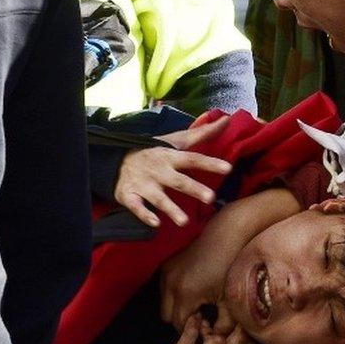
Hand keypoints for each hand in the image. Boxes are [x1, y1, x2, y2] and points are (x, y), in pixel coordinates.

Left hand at [113, 315, 254, 343]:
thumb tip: (230, 338)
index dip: (246, 331)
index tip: (236, 323)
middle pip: (239, 340)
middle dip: (234, 323)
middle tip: (223, 317)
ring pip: (218, 339)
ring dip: (211, 326)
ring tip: (204, 326)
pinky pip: (191, 333)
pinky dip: (193, 322)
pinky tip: (193, 319)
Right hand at [114, 117, 231, 226]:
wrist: (117, 159)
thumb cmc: (154, 150)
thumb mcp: (176, 141)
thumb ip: (202, 133)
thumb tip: (226, 119)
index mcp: (170, 156)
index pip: (193, 159)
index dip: (210, 163)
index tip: (228, 168)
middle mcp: (158, 170)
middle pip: (178, 181)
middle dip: (194, 189)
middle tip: (211, 198)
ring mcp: (143, 184)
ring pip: (158, 198)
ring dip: (171, 209)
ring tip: (185, 222)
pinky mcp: (129, 195)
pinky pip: (136, 207)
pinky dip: (145, 215)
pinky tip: (156, 224)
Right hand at [160, 188, 302, 333]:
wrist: (225, 235)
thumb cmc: (230, 267)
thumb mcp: (230, 300)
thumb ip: (224, 325)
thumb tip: (216, 340)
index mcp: (185, 294)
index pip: (180, 326)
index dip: (193, 331)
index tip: (206, 329)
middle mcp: (170, 284)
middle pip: (167, 317)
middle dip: (182, 321)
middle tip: (202, 318)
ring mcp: (166, 273)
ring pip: (164, 303)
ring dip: (177, 307)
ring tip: (199, 305)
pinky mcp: (166, 265)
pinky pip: (165, 289)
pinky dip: (175, 294)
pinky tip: (195, 291)